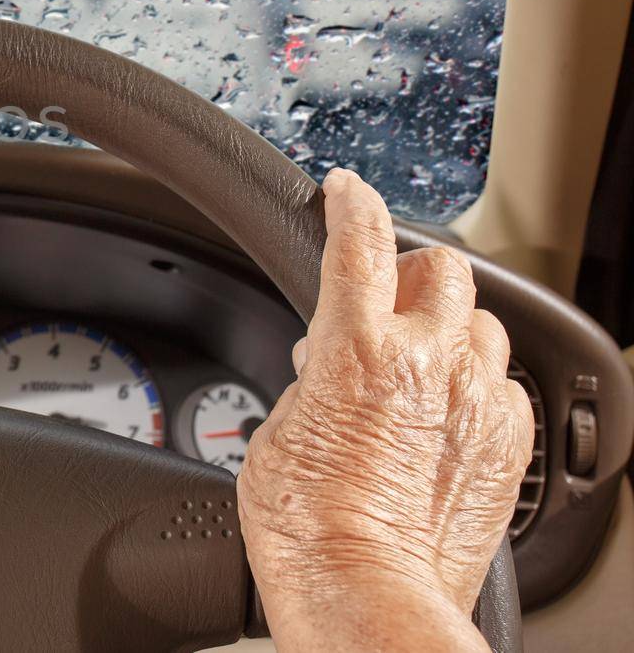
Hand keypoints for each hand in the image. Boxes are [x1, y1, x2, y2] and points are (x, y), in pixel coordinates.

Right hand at [238, 169, 533, 651]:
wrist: (365, 596)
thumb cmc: (308, 528)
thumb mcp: (278, 431)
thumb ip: (312, 379)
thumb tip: (327, 366)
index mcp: (357, 349)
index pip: (359, 241)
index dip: (350, 203)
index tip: (345, 189)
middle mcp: (428, 362)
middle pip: (441, 268)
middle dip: (411, 272)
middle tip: (384, 299)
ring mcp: (476, 402)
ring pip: (482, 324)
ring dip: (449, 330)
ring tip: (416, 365)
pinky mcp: (507, 444)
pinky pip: (503, 386)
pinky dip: (475, 386)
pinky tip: (444, 415)